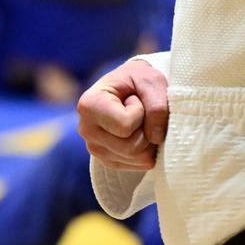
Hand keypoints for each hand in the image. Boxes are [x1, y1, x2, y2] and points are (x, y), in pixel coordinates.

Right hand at [78, 58, 168, 172]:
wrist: (129, 86)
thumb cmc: (138, 80)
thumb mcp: (152, 81)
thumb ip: (158, 106)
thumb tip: (156, 138)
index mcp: (89, 105)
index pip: (125, 126)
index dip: (140, 112)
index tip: (132, 98)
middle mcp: (86, 130)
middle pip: (131, 148)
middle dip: (147, 129)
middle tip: (140, 110)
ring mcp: (95, 148)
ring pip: (137, 159)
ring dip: (149, 139)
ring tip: (138, 120)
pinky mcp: (107, 160)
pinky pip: (138, 165)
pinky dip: (147, 150)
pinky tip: (137, 132)